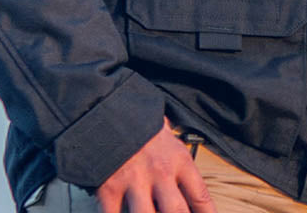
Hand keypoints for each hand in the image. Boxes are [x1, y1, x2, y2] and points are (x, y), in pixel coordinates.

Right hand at [96, 120, 216, 212]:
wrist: (106, 104)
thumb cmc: (139, 119)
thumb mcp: (165, 132)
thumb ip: (176, 158)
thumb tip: (185, 182)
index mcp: (178, 158)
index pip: (200, 196)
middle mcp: (160, 171)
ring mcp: (134, 180)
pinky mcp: (109, 187)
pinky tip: (122, 212)